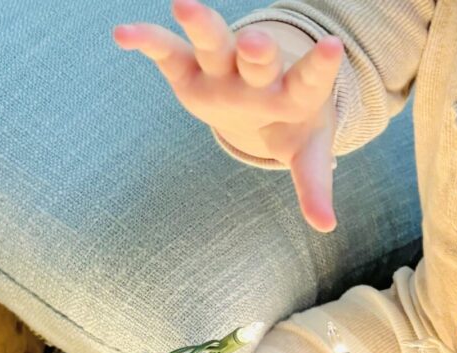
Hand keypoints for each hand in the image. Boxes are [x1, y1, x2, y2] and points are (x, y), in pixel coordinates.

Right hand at [114, 0, 343, 231]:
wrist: (268, 104)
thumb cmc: (293, 129)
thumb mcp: (307, 156)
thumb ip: (314, 186)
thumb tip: (326, 226)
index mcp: (294, 93)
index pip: (310, 79)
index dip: (320, 65)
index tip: (333, 47)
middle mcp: (258, 74)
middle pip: (258, 58)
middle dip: (257, 50)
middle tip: (257, 42)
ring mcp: (223, 67)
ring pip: (214, 42)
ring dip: (201, 25)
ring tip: (183, 5)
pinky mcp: (189, 69)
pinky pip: (167, 50)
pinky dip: (147, 40)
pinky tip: (123, 34)